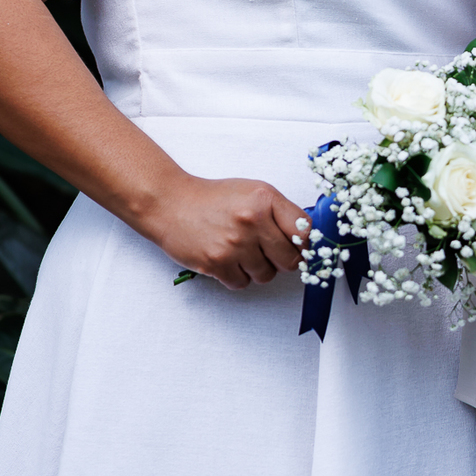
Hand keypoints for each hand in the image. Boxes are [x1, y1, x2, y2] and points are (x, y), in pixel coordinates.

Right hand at [150, 175, 311, 290]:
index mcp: (265, 199)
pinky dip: (236, 276)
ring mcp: (234, 244)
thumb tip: (305, 240)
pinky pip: (242, 283)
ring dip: (257, 269)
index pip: (304, 232)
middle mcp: (252, 221)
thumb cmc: (213, 198)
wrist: (171, 203)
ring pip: (266, 275)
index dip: (303, 244)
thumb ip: (280, 212)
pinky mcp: (216, 263)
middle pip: (290, 260)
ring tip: (241, 251)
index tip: (297, 247)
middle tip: (267, 252)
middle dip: (281, 260)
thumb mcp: (252, 192)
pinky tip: (226, 259)